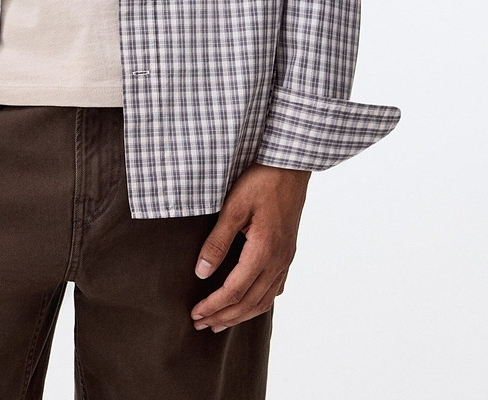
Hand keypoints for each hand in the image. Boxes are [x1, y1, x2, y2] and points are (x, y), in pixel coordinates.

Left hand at [190, 163, 309, 331]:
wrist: (291, 163)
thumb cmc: (261, 179)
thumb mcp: (233, 206)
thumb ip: (217, 241)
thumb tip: (201, 272)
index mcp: (264, 251)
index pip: (235, 291)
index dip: (214, 305)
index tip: (195, 314)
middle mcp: (278, 260)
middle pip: (250, 302)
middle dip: (224, 316)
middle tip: (201, 324)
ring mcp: (286, 257)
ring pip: (265, 299)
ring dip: (242, 314)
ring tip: (221, 322)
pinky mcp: (288, 251)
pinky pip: (275, 287)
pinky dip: (259, 302)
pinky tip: (250, 302)